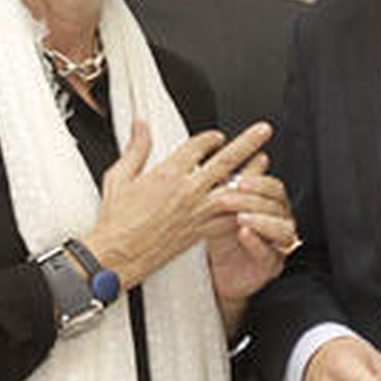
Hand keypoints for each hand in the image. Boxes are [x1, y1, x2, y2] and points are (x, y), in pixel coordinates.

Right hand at [84, 120, 273, 290]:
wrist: (116, 256)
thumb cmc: (115, 220)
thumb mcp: (119, 177)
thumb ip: (136, 148)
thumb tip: (140, 125)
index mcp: (167, 174)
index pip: (198, 146)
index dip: (211, 137)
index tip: (218, 136)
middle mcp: (187, 191)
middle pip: (225, 161)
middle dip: (247, 143)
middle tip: (263, 130)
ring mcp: (197, 213)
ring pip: (234, 190)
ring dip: (253, 174)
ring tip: (265, 162)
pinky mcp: (200, 233)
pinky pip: (229, 218)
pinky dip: (243, 209)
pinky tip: (254, 202)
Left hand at [203, 150, 299, 335]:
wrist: (215, 271)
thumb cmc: (219, 236)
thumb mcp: (219, 206)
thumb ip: (227, 183)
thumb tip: (221, 152)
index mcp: (268, 204)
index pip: (275, 188)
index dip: (260, 182)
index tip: (240, 179)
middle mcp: (278, 222)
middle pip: (278, 206)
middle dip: (254, 200)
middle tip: (230, 198)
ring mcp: (277, 245)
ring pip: (283, 229)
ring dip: (261, 221)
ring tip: (240, 218)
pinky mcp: (271, 266)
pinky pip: (271, 255)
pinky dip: (257, 243)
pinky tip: (244, 235)